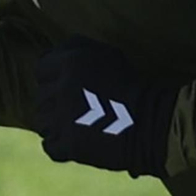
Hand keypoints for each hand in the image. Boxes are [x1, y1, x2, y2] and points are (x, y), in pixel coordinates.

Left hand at [34, 37, 177, 177]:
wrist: (154, 122)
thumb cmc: (131, 84)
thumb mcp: (106, 54)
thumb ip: (75, 49)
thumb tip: (53, 54)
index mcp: (70, 63)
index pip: (41, 69)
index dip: (52, 77)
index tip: (66, 85)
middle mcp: (62, 89)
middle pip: (41, 97)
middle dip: (55, 101)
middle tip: (76, 107)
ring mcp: (63, 119)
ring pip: (42, 122)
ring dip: (56, 124)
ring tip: (76, 125)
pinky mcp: (69, 145)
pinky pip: (50, 146)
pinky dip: (60, 145)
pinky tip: (76, 141)